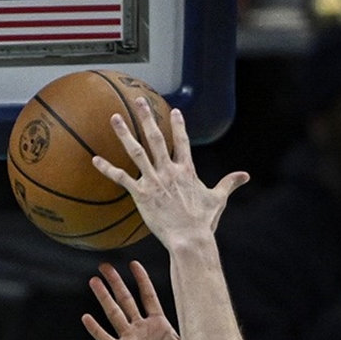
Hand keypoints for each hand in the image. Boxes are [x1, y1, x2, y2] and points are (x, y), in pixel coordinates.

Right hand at [82, 261, 188, 339]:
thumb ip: (193, 330)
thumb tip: (207, 310)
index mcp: (161, 326)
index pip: (148, 297)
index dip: (141, 280)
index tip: (133, 263)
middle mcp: (143, 331)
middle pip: (126, 300)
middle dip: (116, 283)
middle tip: (104, 265)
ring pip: (114, 314)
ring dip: (104, 298)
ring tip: (93, 281)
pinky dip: (96, 329)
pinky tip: (86, 318)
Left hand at [92, 98, 248, 247]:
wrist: (190, 238)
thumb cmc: (203, 222)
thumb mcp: (217, 199)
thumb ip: (229, 184)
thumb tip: (245, 176)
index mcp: (186, 170)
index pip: (183, 142)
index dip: (179, 125)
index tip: (175, 111)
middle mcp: (169, 171)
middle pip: (157, 138)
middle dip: (147, 118)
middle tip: (138, 101)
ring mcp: (154, 181)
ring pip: (137, 151)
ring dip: (125, 134)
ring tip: (115, 118)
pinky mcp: (141, 194)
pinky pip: (121, 178)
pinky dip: (107, 169)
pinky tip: (95, 159)